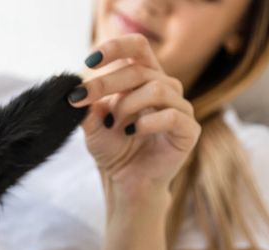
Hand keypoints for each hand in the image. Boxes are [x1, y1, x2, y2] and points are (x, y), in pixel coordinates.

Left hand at [70, 34, 200, 198]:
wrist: (125, 182)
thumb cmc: (112, 149)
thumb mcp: (92, 124)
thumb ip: (89, 105)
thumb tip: (79, 90)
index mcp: (145, 78)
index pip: (137, 47)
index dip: (115, 48)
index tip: (89, 61)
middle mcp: (166, 88)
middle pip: (139, 69)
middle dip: (106, 83)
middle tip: (82, 99)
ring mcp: (180, 108)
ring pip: (156, 89)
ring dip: (127, 106)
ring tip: (114, 125)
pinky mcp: (189, 131)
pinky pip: (171, 115)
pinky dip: (146, 123)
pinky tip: (132, 132)